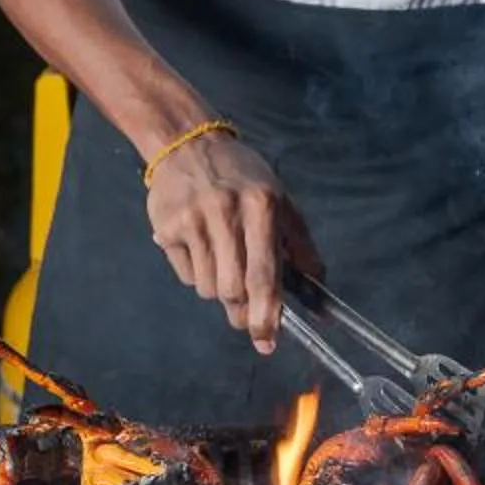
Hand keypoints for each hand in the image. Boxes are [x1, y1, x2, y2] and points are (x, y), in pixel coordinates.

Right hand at [145, 132, 321, 353]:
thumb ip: (301, 246)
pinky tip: (199, 247)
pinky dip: (196, 274)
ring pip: (207, 288)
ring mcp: (193, 221)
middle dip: (241, 311)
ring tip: (221, 260)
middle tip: (244, 314)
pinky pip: (186, 276)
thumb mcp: (280, 201)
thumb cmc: (242, 177)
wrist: (187, 143)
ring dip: (218, 289)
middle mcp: (225, 213)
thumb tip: (318, 291)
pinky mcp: (166, 228)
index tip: (267, 340)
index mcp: (261, 206)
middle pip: (232, 290)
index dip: (266, 313)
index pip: (264, 273)